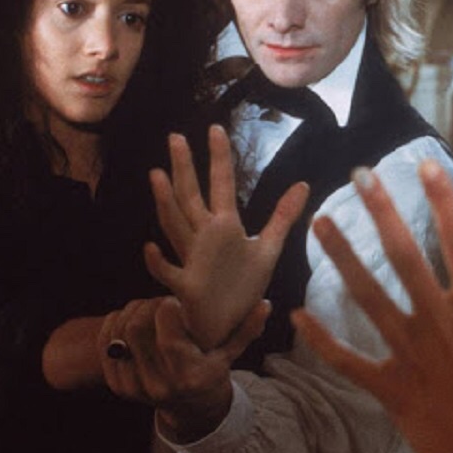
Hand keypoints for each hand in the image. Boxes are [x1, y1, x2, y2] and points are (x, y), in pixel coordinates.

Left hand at [99, 295, 269, 441]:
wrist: (190, 410)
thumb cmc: (212, 373)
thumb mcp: (230, 354)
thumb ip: (246, 329)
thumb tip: (265, 305)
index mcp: (188, 376)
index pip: (168, 337)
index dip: (167, 309)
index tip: (175, 302)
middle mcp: (159, 385)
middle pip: (138, 329)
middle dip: (147, 306)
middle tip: (160, 304)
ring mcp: (135, 387)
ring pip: (120, 332)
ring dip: (130, 312)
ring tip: (148, 311)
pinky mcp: (118, 385)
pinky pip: (106, 343)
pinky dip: (113, 323)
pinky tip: (130, 318)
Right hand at [145, 125, 307, 348]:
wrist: (228, 324)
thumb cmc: (242, 285)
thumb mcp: (267, 248)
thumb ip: (282, 216)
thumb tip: (303, 183)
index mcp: (224, 226)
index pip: (220, 184)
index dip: (219, 158)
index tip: (215, 129)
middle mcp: (204, 237)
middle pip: (191, 196)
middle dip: (185, 168)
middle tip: (175, 137)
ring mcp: (193, 259)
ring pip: (175, 226)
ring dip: (166, 202)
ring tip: (157, 175)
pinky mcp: (189, 287)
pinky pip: (169, 273)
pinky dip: (158, 262)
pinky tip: (149, 248)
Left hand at [292, 159, 452, 452]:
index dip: (443, 199)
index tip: (426, 166)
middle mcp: (440, 325)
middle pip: (404, 256)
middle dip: (380, 211)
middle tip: (360, 175)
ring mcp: (412, 357)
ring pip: (367, 298)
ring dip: (342, 258)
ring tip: (319, 224)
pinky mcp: (392, 391)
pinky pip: (349, 363)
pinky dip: (321, 341)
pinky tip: (295, 317)